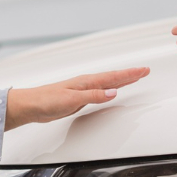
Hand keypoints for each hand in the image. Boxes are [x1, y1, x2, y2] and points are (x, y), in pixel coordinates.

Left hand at [4, 68, 149, 129]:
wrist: (31, 105)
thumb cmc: (47, 100)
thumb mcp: (73, 99)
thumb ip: (93, 96)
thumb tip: (113, 92)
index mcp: (87, 82)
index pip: (113, 77)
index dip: (129, 74)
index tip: (144, 70)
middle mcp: (86, 84)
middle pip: (113, 78)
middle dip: (130, 75)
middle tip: (145, 71)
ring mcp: (83, 91)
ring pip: (108, 84)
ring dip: (122, 81)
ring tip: (134, 77)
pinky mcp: (79, 99)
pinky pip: (100, 92)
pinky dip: (110, 90)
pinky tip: (112, 91)